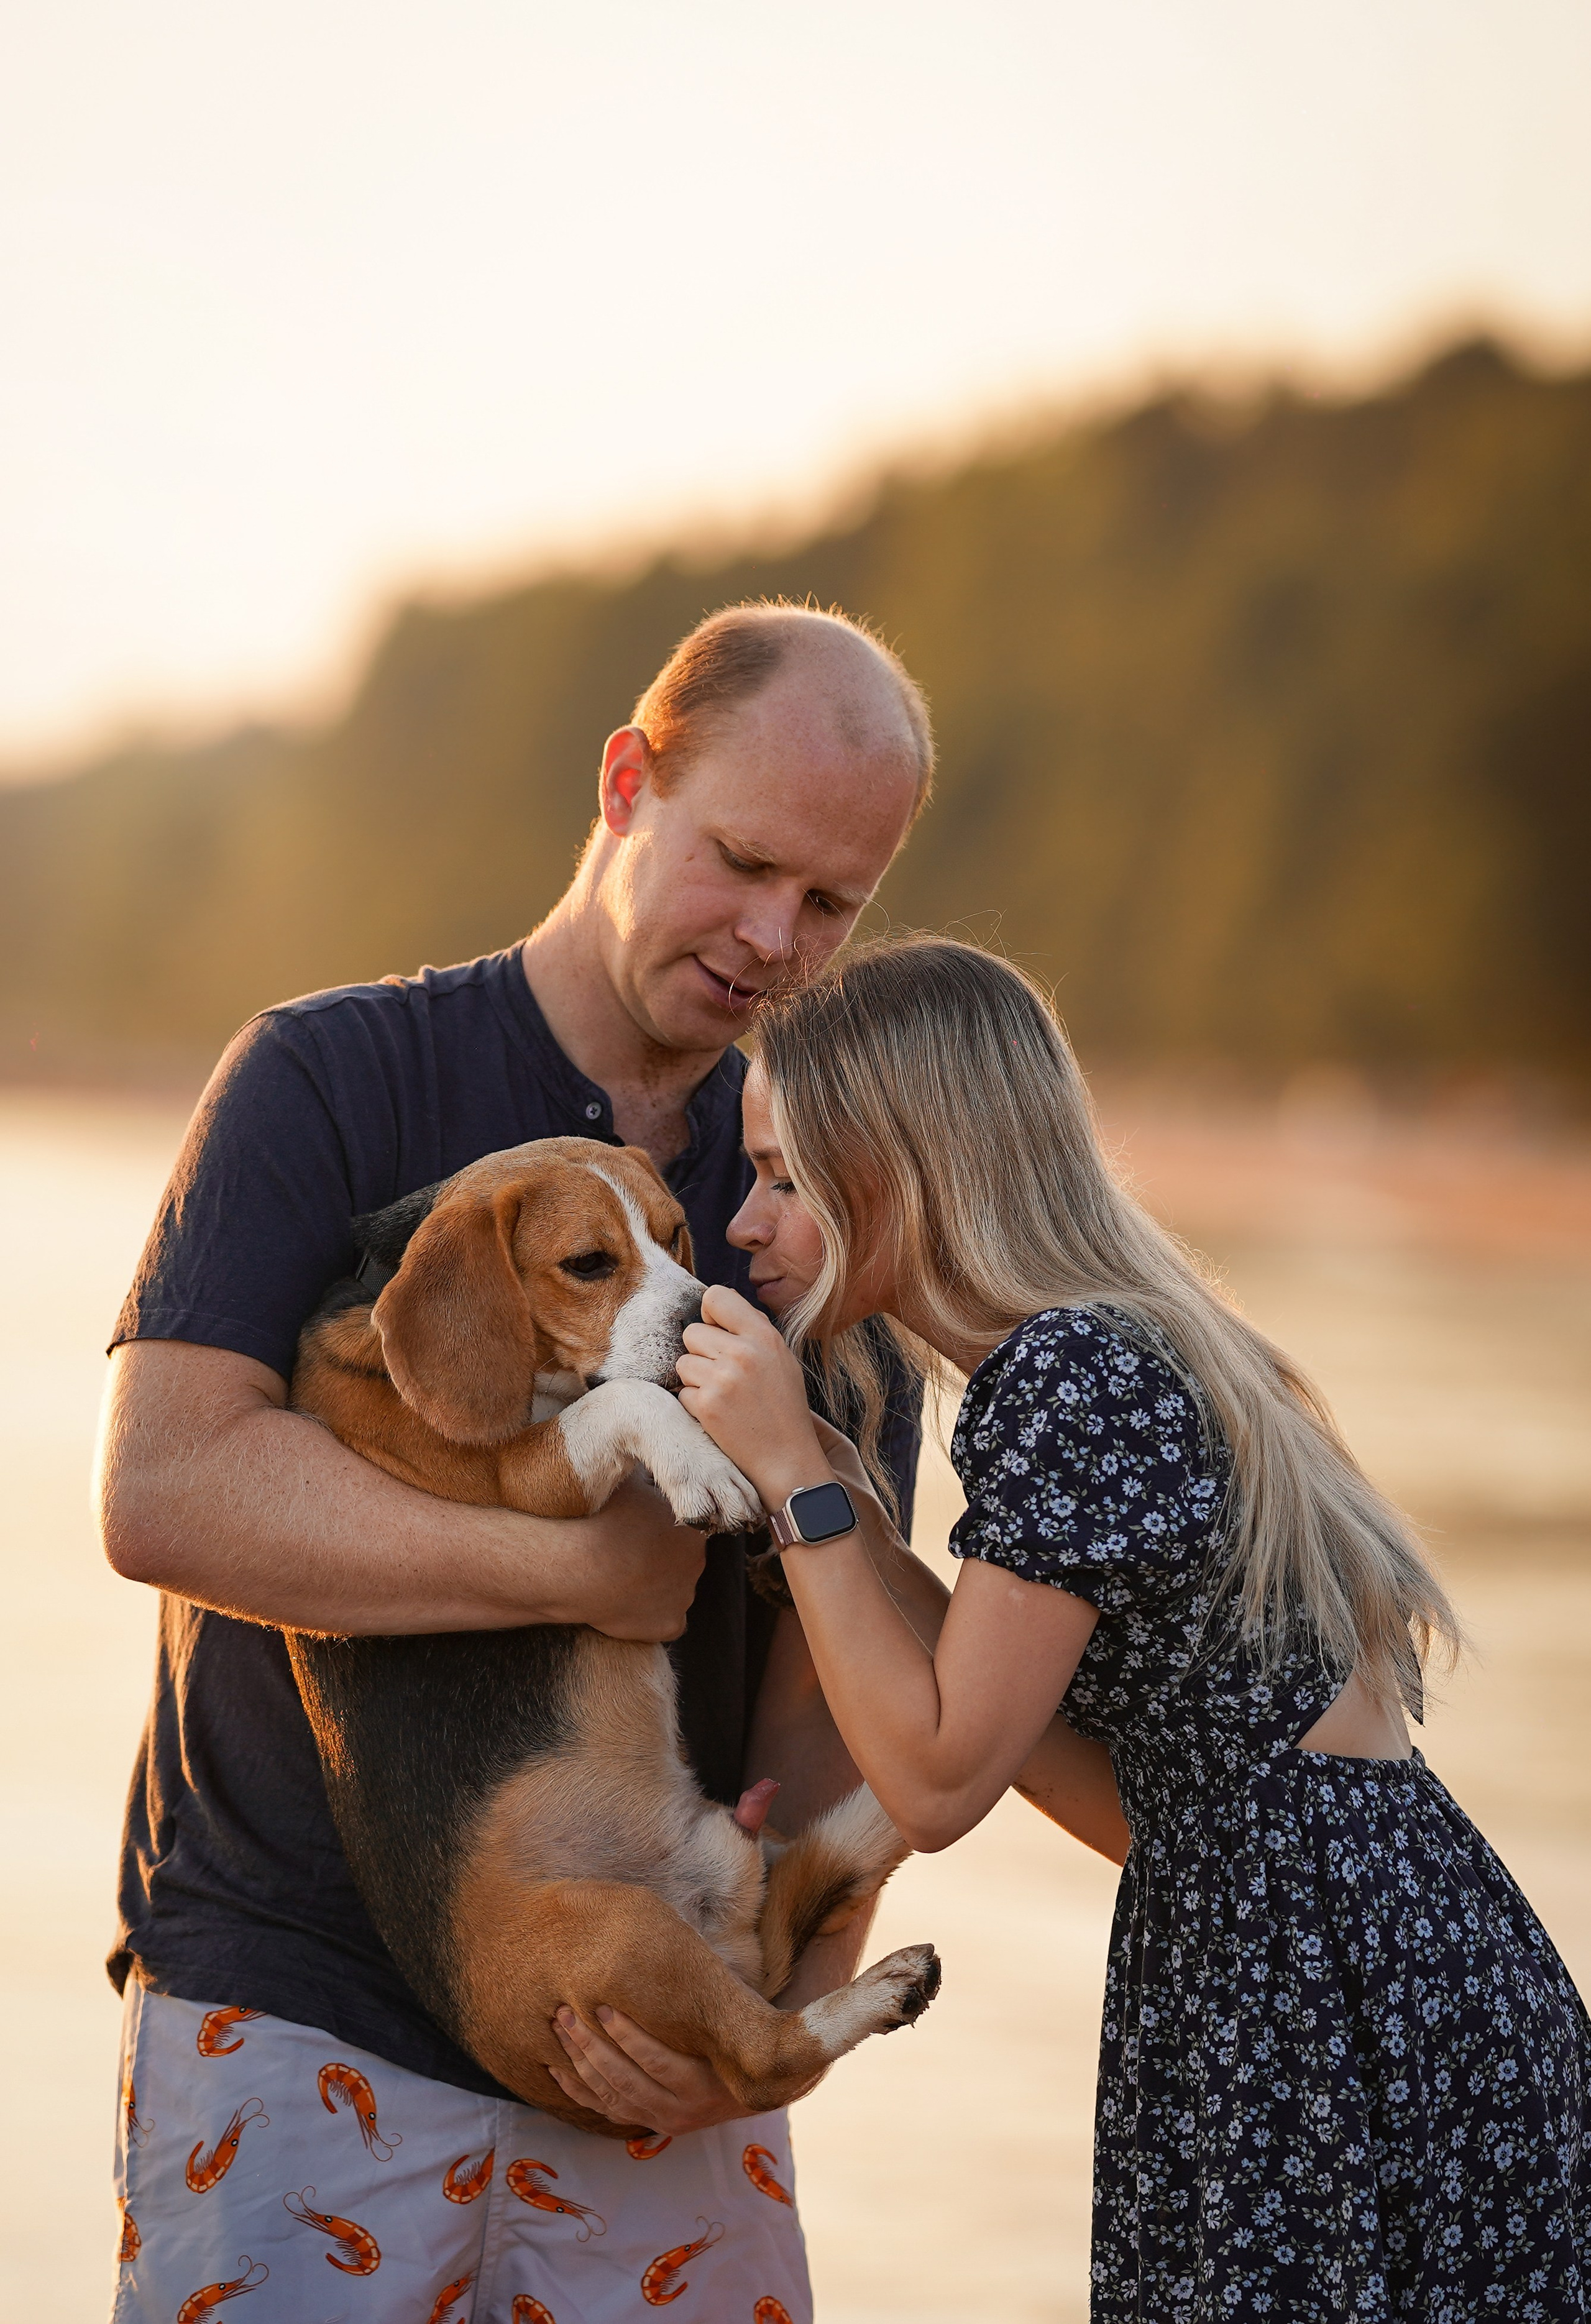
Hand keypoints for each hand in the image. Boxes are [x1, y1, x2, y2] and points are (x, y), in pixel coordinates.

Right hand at [538, 1480, 706, 1639]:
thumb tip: (653, 1469)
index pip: (688, 1528)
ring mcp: (685, 1597)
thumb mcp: (629, 1483)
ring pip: (676, 1589)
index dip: (664, 1528)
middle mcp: (698, 1563)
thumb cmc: (600, 1520)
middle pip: (684, 1559)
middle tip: (632, 1552)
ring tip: (625, 1577)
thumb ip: (651, 1479)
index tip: (642, 1530)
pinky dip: (651, 1614)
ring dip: (658, 1585)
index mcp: (693, 1527)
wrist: (577, 1566)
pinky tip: (630, 1602)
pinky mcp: (669, 1626)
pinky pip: (666, 1621)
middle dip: (664, 1556)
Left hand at [548, 2005, 779, 2131]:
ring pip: (611, 2095)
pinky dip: (578, 2090)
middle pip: (625, 2079)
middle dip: (591, 2044)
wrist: (760, 2088)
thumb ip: (698, 2003)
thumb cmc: (739, 2039)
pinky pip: (606, 2110)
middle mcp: (680, 2110)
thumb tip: (667, 1952)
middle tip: (566, 2012)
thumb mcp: (728, 2022)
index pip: (656, 2061)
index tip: (602, 2006)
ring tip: (559, 2028)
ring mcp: (663, 2121)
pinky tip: (557, 2069)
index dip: (626, 2035)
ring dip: (580, 2062)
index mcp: (702, 2084)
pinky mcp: (650, 2126)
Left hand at [677, 1286, 826, 1506]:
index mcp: (764, 1336)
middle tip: (723, 1374)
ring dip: (695, 1378)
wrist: (786, 1458)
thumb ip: (751, 1331)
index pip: (716, 1297)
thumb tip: (715, 1307)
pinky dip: (694, 1402)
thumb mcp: (781, 1359)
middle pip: (692, 1333)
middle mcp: (743, 1353)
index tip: (718, 1332)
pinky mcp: (706, 1406)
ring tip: (722, 1394)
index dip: (711, 1315)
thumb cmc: (783, 1407)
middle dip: (701, 1353)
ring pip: (683, 1363)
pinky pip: (682, 1391)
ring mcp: (722, 1380)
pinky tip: (718, 1414)